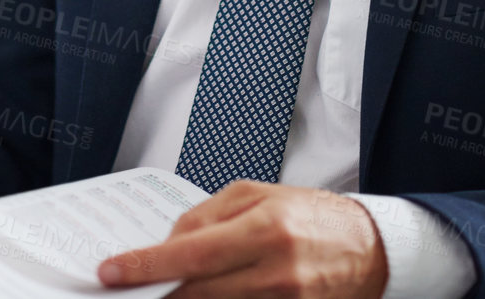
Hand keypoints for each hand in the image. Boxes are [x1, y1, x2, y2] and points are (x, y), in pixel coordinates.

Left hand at [96, 180, 388, 297]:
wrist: (371, 249)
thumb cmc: (313, 217)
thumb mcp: (260, 196)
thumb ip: (209, 214)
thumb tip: (169, 241)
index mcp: (266, 226)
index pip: (191, 252)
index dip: (146, 265)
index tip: (112, 272)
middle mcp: (276, 269)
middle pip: (197, 290)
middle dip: (158, 290)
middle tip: (125, 286)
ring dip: (187, 298)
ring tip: (170, 286)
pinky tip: (205, 293)